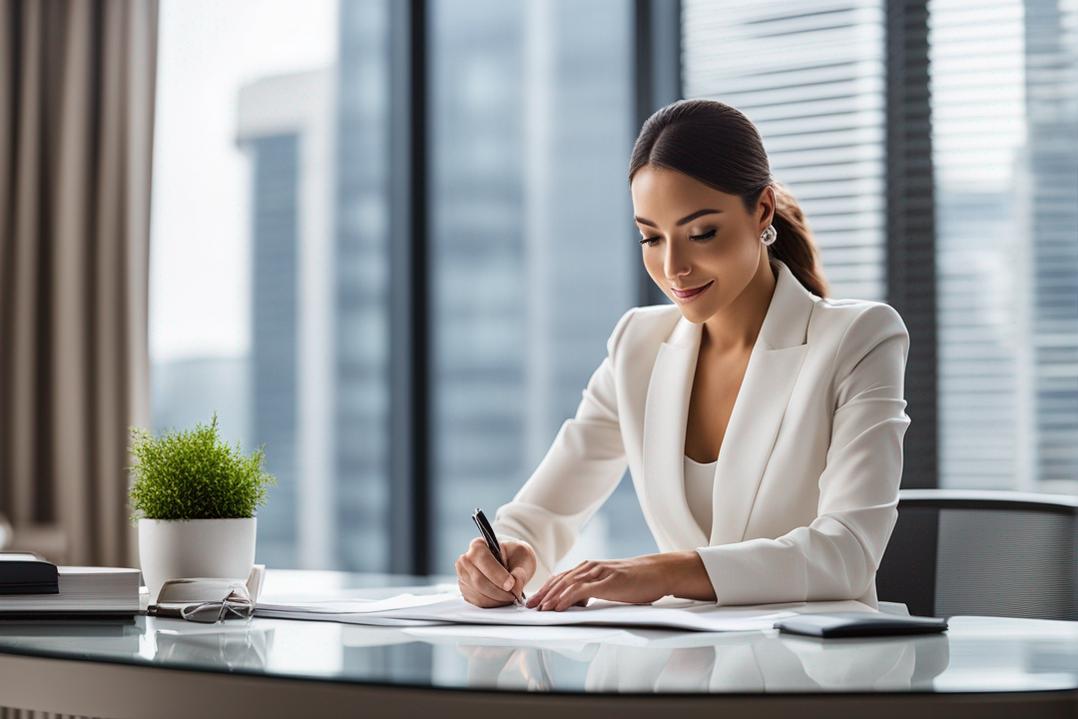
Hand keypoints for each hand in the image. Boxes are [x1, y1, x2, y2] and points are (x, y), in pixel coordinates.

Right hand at [456, 537, 536, 607]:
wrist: (510, 561)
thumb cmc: (515, 555)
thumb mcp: (523, 556)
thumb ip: (520, 572)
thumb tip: (514, 588)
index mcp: (478, 545)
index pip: (483, 560)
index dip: (497, 575)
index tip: (511, 584)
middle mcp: (466, 560)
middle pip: (479, 581)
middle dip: (499, 592)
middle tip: (514, 594)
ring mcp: (463, 576)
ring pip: (478, 594)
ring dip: (497, 600)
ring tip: (510, 597)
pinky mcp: (466, 590)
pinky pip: (477, 602)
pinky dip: (492, 604)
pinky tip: (502, 599)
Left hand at [525, 551, 714, 610]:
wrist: (659, 572)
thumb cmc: (637, 580)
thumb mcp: (611, 585)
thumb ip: (594, 589)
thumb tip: (578, 602)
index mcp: (590, 568)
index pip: (562, 578)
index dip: (546, 589)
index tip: (534, 600)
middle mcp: (591, 568)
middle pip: (560, 580)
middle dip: (543, 594)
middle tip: (529, 606)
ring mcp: (599, 573)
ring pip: (567, 584)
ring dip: (551, 597)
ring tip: (539, 609)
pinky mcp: (608, 582)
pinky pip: (582, 590)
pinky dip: (567, 598)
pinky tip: (558, 606)